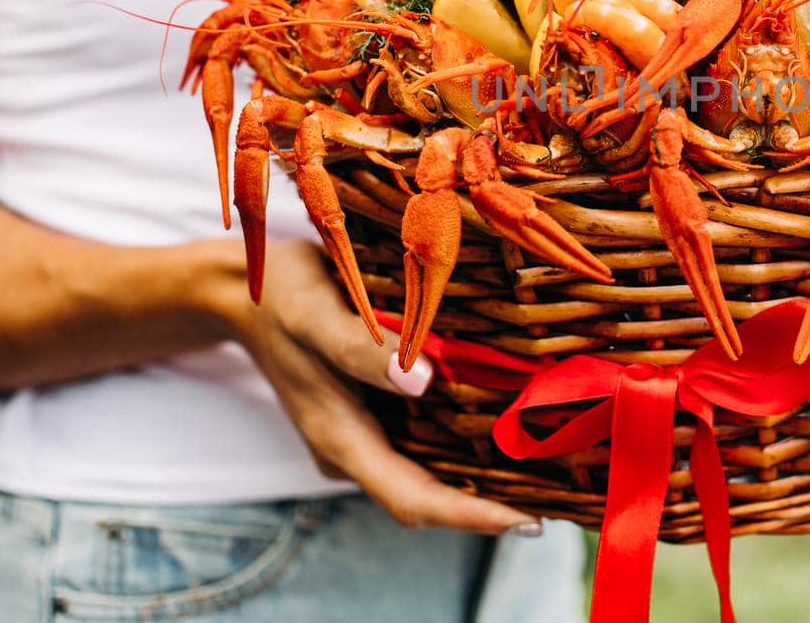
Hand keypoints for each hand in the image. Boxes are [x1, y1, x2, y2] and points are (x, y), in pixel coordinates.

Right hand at [199, 237, 539, 535]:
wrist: (244, 288)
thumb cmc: (282, 295)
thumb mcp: (315, 313)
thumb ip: (359, 351)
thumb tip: (420, 381)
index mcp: (341, 439)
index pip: (413, 499)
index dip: (471, 516)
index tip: (528, 521)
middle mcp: (357, 448)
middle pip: (431, 495)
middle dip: (494, 502)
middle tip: (565, 494)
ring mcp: (366, 433)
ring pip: (433, 469)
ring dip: (487, 473)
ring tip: (556, 467)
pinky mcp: (375, 411)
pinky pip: (428, 438)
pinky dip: (469, 438)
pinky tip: (514, 421)